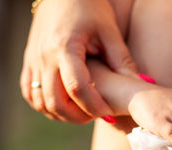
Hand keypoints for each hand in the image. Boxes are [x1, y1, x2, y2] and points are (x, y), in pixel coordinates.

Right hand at [20, 0, 136, 123]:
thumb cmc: (90, 7)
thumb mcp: (109, 30)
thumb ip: (122, 60)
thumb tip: (142, 83)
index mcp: (65, 47)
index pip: (77, 88)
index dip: (94, 106)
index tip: (109, 112)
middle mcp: (44, 57)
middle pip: (55, 102)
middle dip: (78, 117)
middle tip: (97, 115)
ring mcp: (32, 61)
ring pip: (40, 102)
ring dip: (61, 114)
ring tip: (82, 111)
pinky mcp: (29, 62)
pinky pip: (29, 93)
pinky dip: (45, 105)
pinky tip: (63, 105)